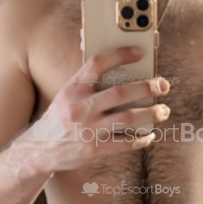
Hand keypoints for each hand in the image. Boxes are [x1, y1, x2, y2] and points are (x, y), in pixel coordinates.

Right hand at [23, 46, 170, 172]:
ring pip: (127, 118)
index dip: (119, 55)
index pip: (97, 64)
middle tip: (162, 85)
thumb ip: (86, 81)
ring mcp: (88, 130)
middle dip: (146, 88)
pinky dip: (140, 139)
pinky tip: (148, 135)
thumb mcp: (67, 95)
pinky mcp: (94, 149)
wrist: (40, 150)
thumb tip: (109, 61)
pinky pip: (124, 143)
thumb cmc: (59, 118)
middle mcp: (80, 107)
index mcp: (73, 89)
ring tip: (163, 110)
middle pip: (120, 93)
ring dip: (150, 113)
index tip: (139, 53)